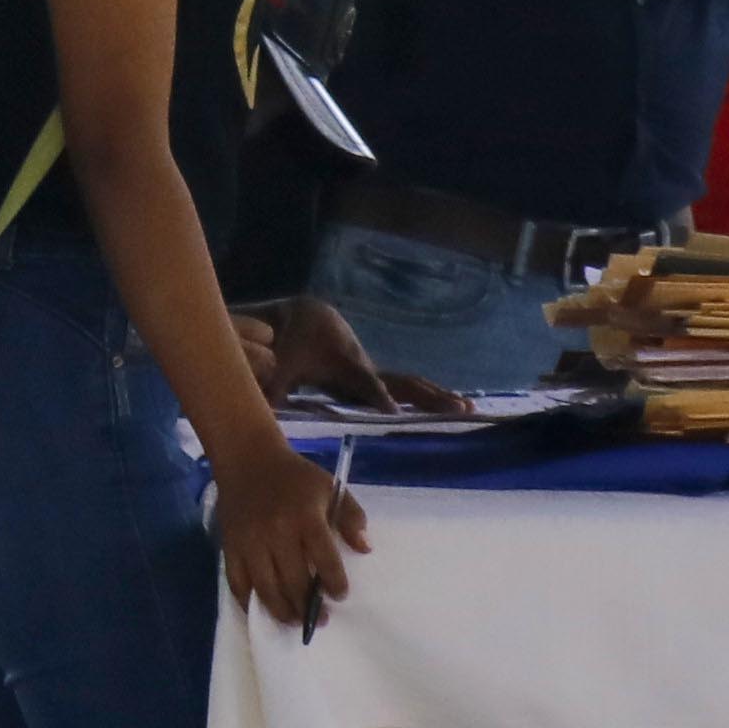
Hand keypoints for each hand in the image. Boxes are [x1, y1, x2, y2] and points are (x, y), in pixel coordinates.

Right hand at [214, 436, 370, 633]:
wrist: (249, 461)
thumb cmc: (295, 477)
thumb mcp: (331, 487)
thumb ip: (352, 517)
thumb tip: (365, 549)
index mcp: (306, 517)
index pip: (324, 560)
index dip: (335, 583)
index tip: (339, 595)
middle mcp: (277, 533)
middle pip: (294, 581)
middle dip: (308, 605)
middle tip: (320, 617)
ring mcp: (250, 542)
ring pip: (266, 589)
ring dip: (283, 612)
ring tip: (295, 621)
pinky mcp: (229, 547)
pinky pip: (238, 584)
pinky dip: (250, 603)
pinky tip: (264, 611)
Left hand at [250, 297, 468, 416]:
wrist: (305, 316)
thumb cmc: (290, 343)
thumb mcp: (279, 363)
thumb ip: (271, 385)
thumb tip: (260, 408)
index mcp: (343, 363)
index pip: (365, 383)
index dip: (378, 396)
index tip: (392, 411)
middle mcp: (364, 366)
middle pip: (401, 382)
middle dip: (428, 396)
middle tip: (457, 409)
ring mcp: (372, 371)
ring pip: (410, 384)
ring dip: (438, 397)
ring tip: (468, 409)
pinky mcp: (373, 376)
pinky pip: (404, 387)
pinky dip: (428, 397)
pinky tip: (449, 408)